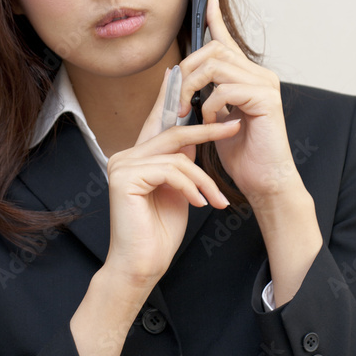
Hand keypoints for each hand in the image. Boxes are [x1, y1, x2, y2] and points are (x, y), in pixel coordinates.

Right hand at [105, 68, 240, 286]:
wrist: (142, 266)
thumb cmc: (159, 234)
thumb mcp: (178, 191)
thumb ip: (180, 165)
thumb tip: (193, 139)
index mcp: (135, 158)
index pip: (158, 123)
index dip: (177, 102)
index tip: (199, 89)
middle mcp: (124, 157)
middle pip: (172, 134)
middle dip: (207, 132)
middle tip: (234, 128)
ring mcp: (121, 166)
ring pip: (177, 157)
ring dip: (204, 179)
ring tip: (216, 200)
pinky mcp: (124, 178)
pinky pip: (170, 171)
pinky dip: (190, 187)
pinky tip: (199, 204)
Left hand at [178, 0, 301, 207]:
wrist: (265, 181)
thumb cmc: (242, 156)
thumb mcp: (215, 119)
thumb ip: (205, 95)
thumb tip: (181, 77)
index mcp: (248, 77)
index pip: (227, 41)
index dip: (215, 19)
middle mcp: (259, 75)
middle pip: (213, 49)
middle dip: (187, 71)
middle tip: (177, 99)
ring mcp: (265, 84)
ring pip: (216, 65)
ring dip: (192, 88)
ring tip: (188, 112)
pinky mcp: (265, 98)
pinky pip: (225, 88)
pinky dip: (211, 105)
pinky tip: (213, 122)